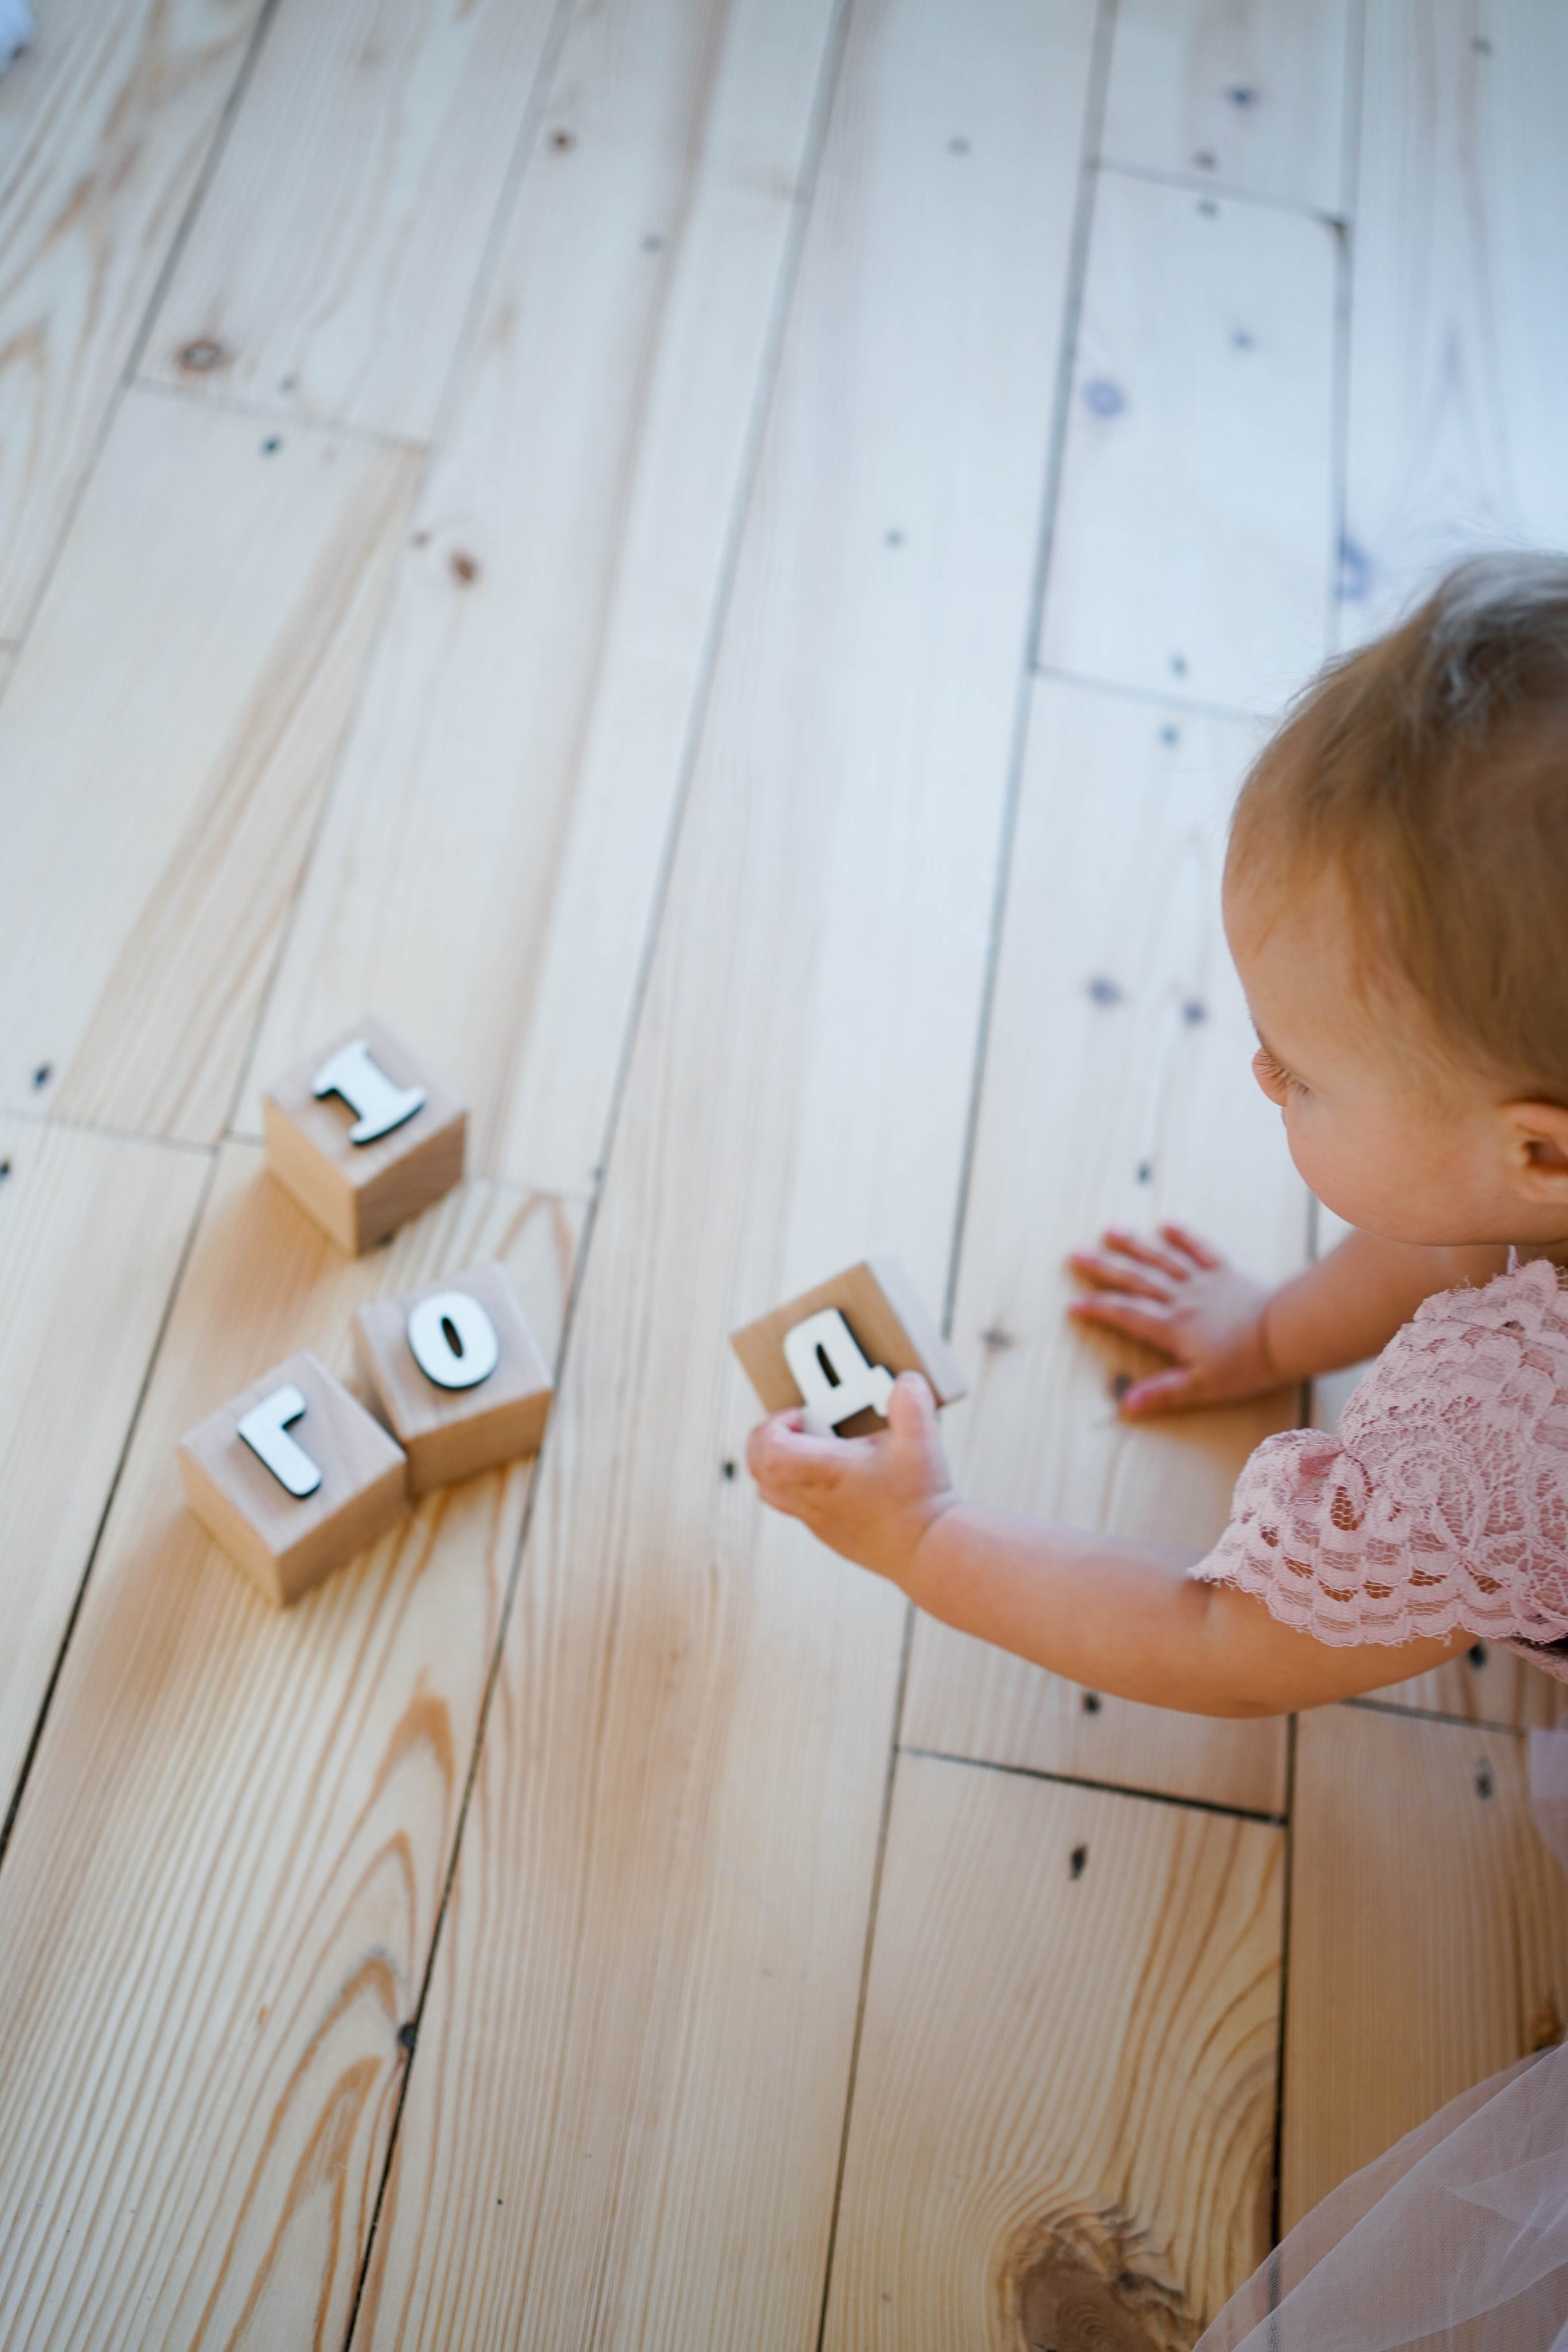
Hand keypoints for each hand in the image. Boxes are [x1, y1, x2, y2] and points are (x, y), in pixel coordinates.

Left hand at [745, 1371, 957, 1585]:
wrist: (929, 1552)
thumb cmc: (920, 1499)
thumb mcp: (921, 1439)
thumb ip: (911, 1402)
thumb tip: (905, 1380)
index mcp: (823, 1472)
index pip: (768, 1449)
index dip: (774, 1425)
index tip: (801, 1415)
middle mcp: (812, 1499)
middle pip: (758, 1470)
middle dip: (767, 1440)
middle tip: (798, 1426)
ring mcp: (817, 1521)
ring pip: (770, 1492)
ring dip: (780, 1464)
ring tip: (814, 1449)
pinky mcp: (830, 1535)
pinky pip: (795, 1508)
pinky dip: (801, 1486)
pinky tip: (840, 1477)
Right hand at [1066, 1223, 1284, 1414]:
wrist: (1285, 1334)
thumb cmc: (1245, 1365)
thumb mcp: (1202, 1388)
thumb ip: (1164, 1393)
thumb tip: (1127, 1404)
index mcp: (1172, 1328)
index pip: (1127, 1316)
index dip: (1098, 1310)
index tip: (1073, 1304)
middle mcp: (1181, 1300)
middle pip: (1136, 1280)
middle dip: (1103, 1268)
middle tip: (1075, 1254)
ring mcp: (1203, 1283)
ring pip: (1162, 1260)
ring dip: (1134, 1245)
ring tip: (1110, 1230)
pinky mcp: (1226, 1273)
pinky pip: (1201, 1250)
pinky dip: (1184, 1236)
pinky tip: (1167, 1224)